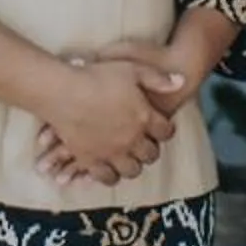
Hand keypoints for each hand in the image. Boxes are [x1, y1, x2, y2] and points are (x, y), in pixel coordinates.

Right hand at [34, 57, 176, 190]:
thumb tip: (182, 82)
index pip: (165, 132)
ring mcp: (111, 153)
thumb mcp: (133, 69)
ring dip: (134, 165)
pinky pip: (106, 177)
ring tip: (130, 158)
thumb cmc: (98, 75)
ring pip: (131, 170)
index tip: (163, 128)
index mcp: (144, 118)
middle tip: (147, 144)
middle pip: (150, 154)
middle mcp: (131, 140)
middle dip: (151, 150)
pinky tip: (110, 169)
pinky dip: (111, 176)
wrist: (63, 91)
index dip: (166, 130)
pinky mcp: (90, 161)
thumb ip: (158, 78)